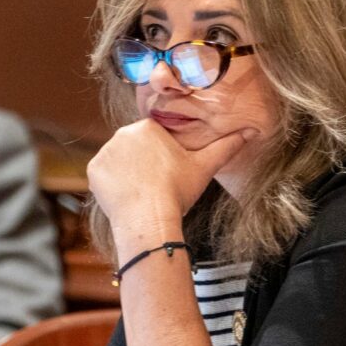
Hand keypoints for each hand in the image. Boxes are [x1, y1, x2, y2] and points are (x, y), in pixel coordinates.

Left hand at [87, 119, 249, 229]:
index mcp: (148, 127)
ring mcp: (105, 152)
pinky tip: (127, 195)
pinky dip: (112, 184)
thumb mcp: (205, 167)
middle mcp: (122, 133)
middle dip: (143, 163)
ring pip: (118, 160)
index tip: (167, 173)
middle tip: (155, 185)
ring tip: (142, 192)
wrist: (149, 218)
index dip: (161, 156)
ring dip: (127, 173)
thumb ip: (227, 147)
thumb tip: (252, 131)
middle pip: (134, 147)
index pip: (154, 137)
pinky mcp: (93, 170)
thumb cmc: (177, 191)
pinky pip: (103, 174)